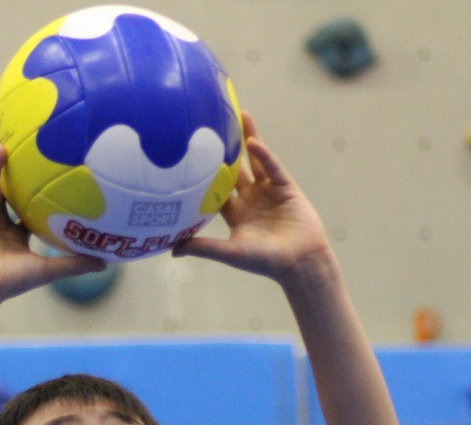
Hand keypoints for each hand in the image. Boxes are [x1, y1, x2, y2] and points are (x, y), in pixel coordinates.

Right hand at [0, 130, 105, 304]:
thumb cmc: (12, 281)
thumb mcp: (50, 269)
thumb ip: (75, 264)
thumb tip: (106, 263)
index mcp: (15, 233)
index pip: (27, 207)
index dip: (36, 193)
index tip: (49, 177)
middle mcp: (1, 219)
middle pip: (7, 186)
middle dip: (10, 166)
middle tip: (18, 143)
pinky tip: (1, 147)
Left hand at [173, 112, 333, 282]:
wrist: (299, 263)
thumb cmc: (264, 261)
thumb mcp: (229, 252)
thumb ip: (202, 247)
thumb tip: (171, 249)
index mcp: (235, 213)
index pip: (215, 189)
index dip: (203, 174)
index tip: (189, 157)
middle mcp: (250, 198)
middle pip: (234, 169)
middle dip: (223, 150)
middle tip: (210, 126)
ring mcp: (268, 190)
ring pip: (255, 160)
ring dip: (246, 138)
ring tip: (237, 114)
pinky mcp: (285, 186)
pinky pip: (271, 166)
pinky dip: (263, 154)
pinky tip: (251, 141)